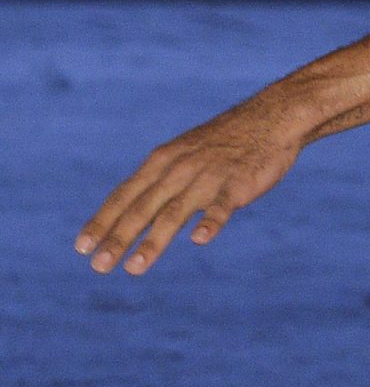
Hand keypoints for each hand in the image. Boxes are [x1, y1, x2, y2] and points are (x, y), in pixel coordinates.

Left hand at [77, 91, 313, 276]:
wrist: (270, 118)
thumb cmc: (224, 142)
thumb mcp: (184, 154)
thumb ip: (161, 182)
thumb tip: (134, 211)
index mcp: (162, 162)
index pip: (124, 195)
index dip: (102, 221)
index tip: (82, 247)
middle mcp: (178, 170)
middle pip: (142, 208)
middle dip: (118, 238)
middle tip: (99, 266)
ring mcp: (207, 178)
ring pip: (174, 213)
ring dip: (152, 243)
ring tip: (134, 268)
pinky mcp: (237, 185)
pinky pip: (221, 206)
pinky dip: (210, 222)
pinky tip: (200, 240)